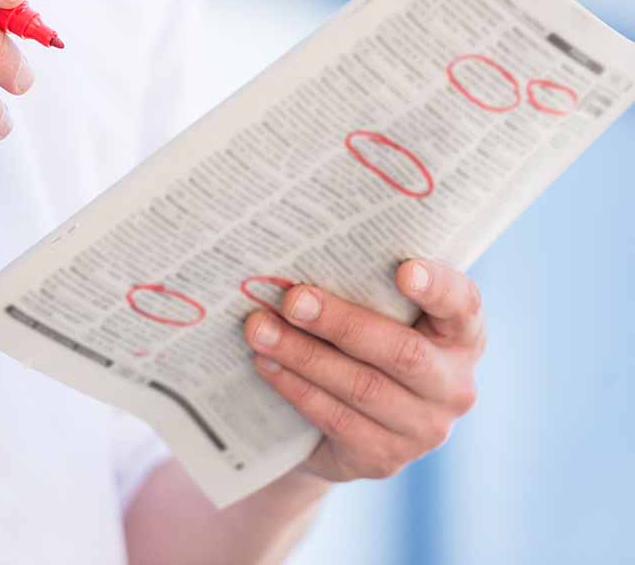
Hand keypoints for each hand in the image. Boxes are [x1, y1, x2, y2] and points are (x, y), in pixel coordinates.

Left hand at [244, 259, 483, 482]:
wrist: (344, 429)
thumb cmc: (362, 347)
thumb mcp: (378, 317)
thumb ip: (364, 290)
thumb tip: (302, 263)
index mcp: (461, 336)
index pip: (463, 305)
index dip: (438, 287)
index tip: (404, 270)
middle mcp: (453, 385)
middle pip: (401, 352)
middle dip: (341, 322)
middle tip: (292, 300)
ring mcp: (424, 429)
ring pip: (361, 387)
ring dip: (303, 355)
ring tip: (260, 329)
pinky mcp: (384, 458)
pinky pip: (336, 419)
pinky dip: (296, 387)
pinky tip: (267, 364)